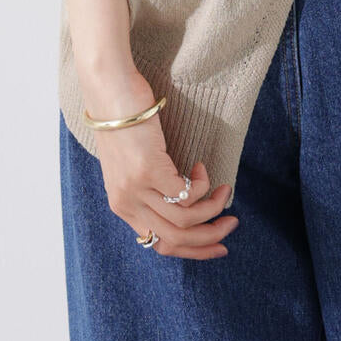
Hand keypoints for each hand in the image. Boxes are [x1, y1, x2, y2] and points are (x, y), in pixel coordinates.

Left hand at [84, 68, 238, 258]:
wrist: (109, 91)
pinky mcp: (149, 170)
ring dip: (212, 210)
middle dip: (209, 237)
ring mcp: (137, 188)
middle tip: (230, 224)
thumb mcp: (131, 164)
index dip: (193, 250)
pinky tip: (202, 168)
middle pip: (175, 239)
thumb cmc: (123, 121)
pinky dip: (202, 185)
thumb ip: (147, 187)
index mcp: (122, 206)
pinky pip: (187, 193)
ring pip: (184, 221)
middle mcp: (127, 203)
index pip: (160, 245)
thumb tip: (179, 201)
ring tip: (222, 191)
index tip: (217, 246)